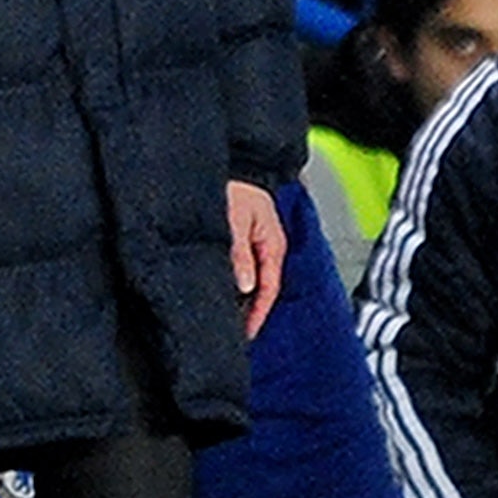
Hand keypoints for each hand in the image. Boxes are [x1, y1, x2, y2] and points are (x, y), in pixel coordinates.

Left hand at [227, 180, 283, 336]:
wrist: (229, 165)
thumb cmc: (235, 185)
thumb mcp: (235, 219)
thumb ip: (239, 253)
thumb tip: (245, 285)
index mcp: (274, 243)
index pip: (269, 289)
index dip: (257, 313)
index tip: (246, 332)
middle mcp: (269, 247)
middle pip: (263, 290)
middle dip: (249, 312)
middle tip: (233, 332)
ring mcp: (259, 246)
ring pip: (253, 282)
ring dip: (241, 300)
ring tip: (226, 318)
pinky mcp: (247, 243)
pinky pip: (246, 271)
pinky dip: (236, 285)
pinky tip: (224, 293)